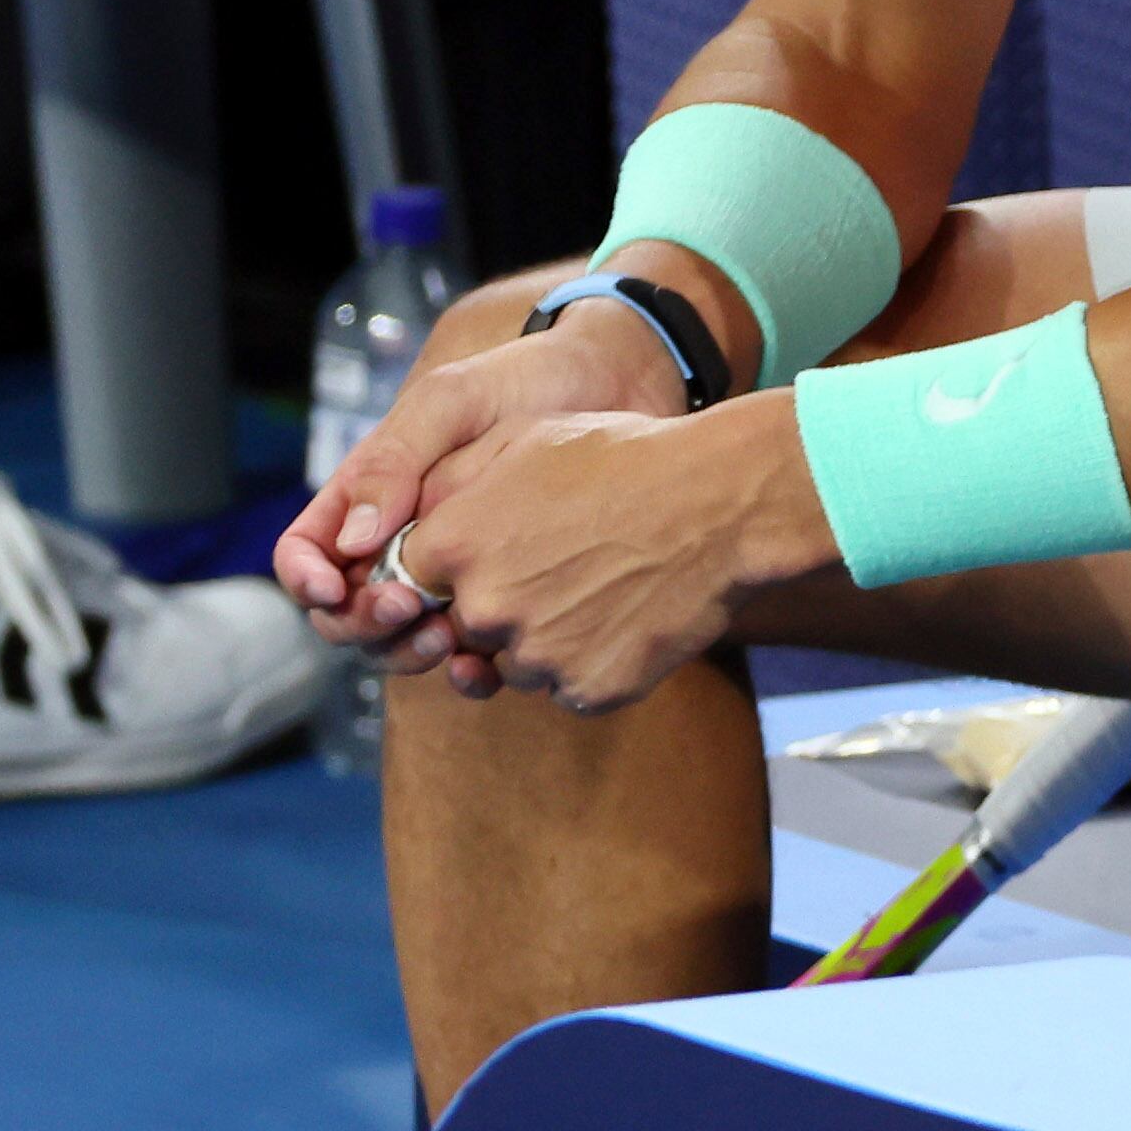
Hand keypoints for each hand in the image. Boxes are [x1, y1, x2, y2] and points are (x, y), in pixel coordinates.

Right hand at [271, 302, 686, 643]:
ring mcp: (453, 574)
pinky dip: (466, 672)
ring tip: (449, 635)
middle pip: (347, 612)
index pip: (308, 551)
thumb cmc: (530, 379)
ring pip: (400, 642)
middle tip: (408, 607)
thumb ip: (395, 461)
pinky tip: (484, 666)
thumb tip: (353, 543)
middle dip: (363, 623)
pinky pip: (469, 655)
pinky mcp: (505, 598)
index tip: (333, 591)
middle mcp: (402, 541)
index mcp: (373, 493)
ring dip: (408, 652)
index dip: (306, 579)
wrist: (622, 388)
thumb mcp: (454, 401)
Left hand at [396, 396, 837, 712]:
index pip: (414, 581)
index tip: (499, 547)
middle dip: (502, 601)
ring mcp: (537, 657)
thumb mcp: (523, 439)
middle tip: (563, 561)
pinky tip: (627, 611)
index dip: (456, 565)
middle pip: (467, 628)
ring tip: (601, 582)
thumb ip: (450, 485)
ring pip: (518, 663)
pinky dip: (593, 660)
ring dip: (546, 636)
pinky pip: (570, 687)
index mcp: (456, 545)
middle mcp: (485, 609)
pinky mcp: (588, 691)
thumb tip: (408, 527)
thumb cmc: (626, 458)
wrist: (722, 503)